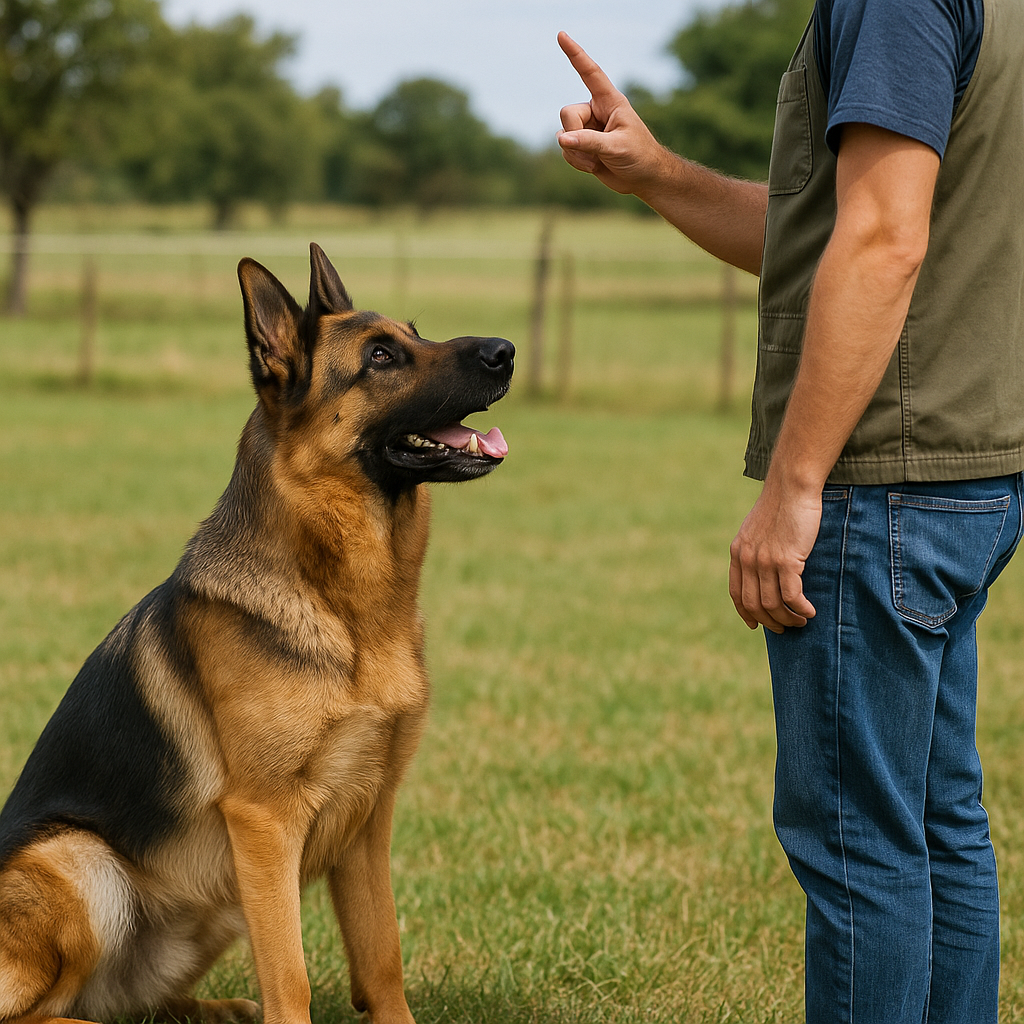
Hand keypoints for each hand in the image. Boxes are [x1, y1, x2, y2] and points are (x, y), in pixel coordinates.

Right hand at [556, 31, 669, 195]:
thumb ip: (589, 142)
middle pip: (567, 114)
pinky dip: (575, 161)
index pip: (590, 73)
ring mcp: (588, 129)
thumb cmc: (639, 156)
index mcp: (610, 102)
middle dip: (574, 136)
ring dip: (576, 154)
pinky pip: (565, 150)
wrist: (645, 179)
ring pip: (564, 135)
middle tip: (592, 153)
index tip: (562, 35)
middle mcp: (596, 111)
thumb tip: (561, 138)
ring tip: (596, 163)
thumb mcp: (616, 148)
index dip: (576, 54)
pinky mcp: (583, 145)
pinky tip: (593, 167)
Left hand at [728, 481, 820, 633]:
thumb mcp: (757, 529)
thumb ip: (755, 549)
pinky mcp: (786, 559)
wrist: (791, 486)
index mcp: (738, 553)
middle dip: (770, 622)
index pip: (737, 594)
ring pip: (773, 604)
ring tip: (801, 621)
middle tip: (786, 628)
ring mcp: (765, 561)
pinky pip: (792, 596)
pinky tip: (810, 611)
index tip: (756, 625)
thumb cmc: (780, 505)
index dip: (746, 613)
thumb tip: (762, 570)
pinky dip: (801, 609)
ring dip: (789, 619)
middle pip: (754, 604)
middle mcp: (748, 559)